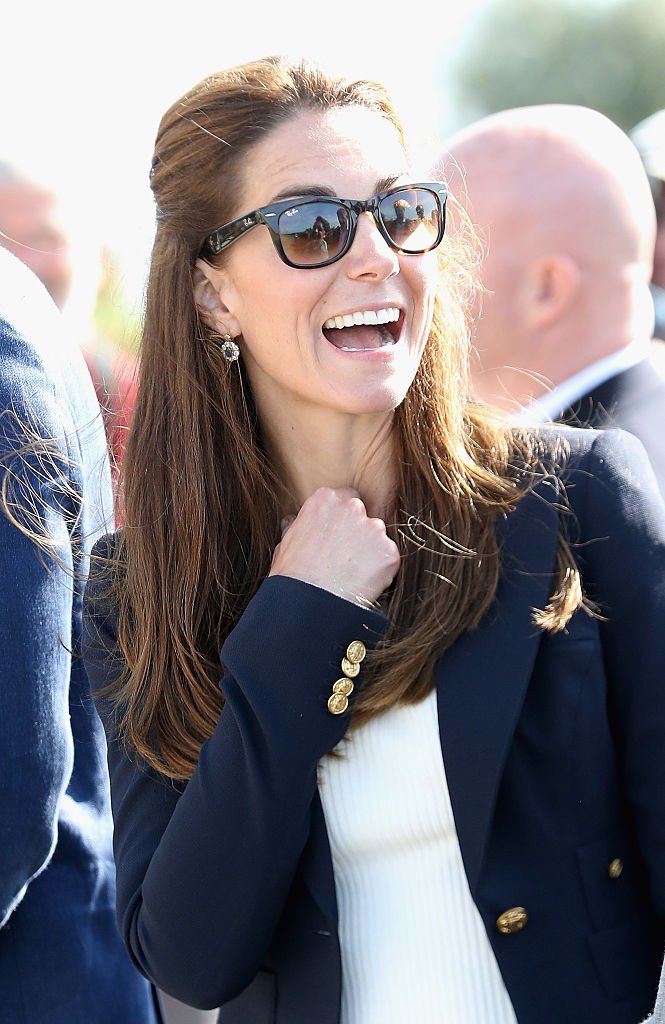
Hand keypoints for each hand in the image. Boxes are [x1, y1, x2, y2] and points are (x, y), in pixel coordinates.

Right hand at [269, 487, 399, 606]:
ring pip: (377, 536)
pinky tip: (362, 583)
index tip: (338, 535)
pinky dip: (380, 570)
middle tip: (345, 557)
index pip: (344, 499)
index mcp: (325, 499)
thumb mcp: (285, 543)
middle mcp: (353, 507)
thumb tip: (293, 521)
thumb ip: (296, 526)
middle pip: (363, 515)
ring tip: (352, 574)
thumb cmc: (291, 575)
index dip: (341, 519)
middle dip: (357, 532)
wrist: (308, 604)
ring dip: (370, 550)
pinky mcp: (389, 552)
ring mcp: (374, 529)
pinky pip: (387, 559)